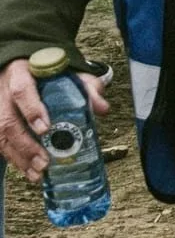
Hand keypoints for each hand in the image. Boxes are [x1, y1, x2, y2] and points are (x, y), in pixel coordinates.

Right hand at [0, 56, 108, 182]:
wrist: (23, 65)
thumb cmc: (48, 71)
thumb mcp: (67, 72)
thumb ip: (86, 87)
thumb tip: (101, 108)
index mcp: (22, 72)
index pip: (22, 90)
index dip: (32, 110)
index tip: (45, 129)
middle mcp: (3, 91)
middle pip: (7, 120)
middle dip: (26, 144)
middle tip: (44, 161)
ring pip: (0, 135)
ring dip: (18, 157)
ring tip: (37, 172)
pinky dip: (14, 159)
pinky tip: (28, 171)